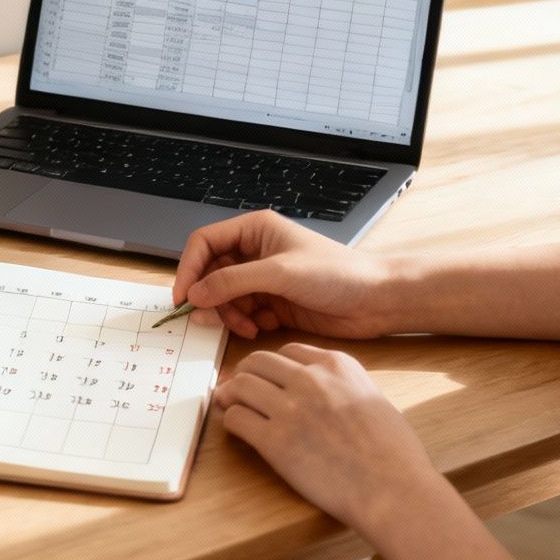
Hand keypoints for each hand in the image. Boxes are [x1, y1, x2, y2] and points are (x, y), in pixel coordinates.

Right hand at [173, 210, 394, 338]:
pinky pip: (242, 314)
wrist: (376, 301)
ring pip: (225, 297)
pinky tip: (261, 329)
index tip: (183, 297)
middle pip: (211, 273)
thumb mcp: (279, 273)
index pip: (205, 243)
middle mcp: (255, 252)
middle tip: (209, 318)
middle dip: (209, 297)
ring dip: (228, 314)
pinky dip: (245, 324)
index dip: (188, 268)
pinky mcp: (273, 303)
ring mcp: (264, 279)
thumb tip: (195, 293)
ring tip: (245, 326)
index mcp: (255, 230)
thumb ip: (233, 281)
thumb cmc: (337, 274)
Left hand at [216, 343, 437, 532]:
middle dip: (245, 374)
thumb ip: (343, 385)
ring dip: (231, 395)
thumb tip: (322, 391)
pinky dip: (231, 422)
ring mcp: (290, 407)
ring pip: (240, 385)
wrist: (393, 490)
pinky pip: (237, 419)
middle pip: (257, 361)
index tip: (267, 377)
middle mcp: (311, 378)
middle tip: (239, 389)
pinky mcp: (274, 440)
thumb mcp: (373, 398)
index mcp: (337, 364)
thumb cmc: (393, 454)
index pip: (289, 350)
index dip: (273, 365)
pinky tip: (238, 430)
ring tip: (231, 405)